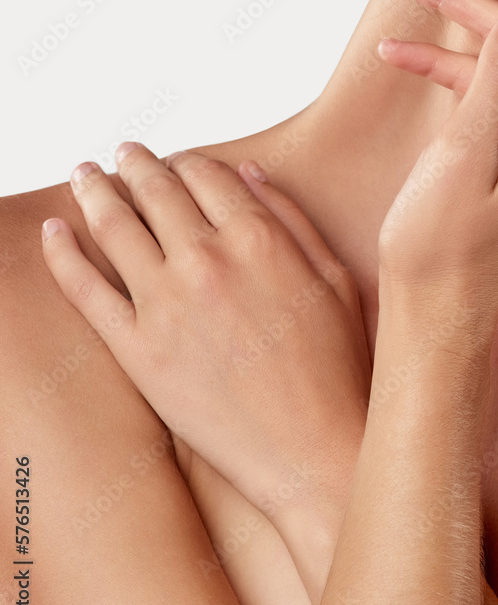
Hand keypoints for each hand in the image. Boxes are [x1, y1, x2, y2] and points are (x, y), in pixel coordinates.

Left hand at [40, 146, 370, 536]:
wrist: (313, 450)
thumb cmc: (336, 369)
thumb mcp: (335, 278)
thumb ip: (292, 218)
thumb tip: (249, 172)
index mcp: (259, 237)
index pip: (206, 174)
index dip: (187, 162)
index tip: (177, 162)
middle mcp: (207, 259)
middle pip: (156, 190)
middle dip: (135, 163)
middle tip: (123, 154)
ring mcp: (166, 304)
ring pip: (114, 226)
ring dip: (92, 189)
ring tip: (83, 174)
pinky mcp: (138, 350)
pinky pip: (86, 289)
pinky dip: (63, 254)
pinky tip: (54, 232)